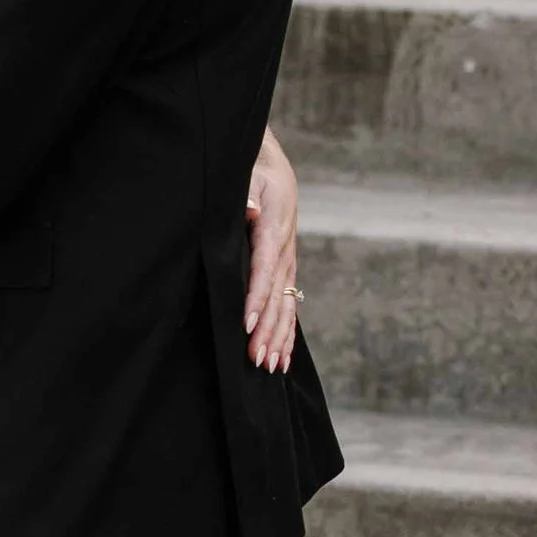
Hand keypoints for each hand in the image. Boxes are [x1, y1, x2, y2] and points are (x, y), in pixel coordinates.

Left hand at [245, 129, 298, 373]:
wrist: (273, 168)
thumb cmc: (254, 172)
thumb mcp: (248, 175)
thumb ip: (247, 195)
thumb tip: (252, 212)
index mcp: (274, 231)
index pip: (264, 271)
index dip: (256, 298)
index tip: (247, 324)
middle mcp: (285, 253)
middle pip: (278, 298)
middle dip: (268, 331)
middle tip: (257, 361)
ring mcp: (289, 265)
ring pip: (286, 308)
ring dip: (278, 339)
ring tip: (270, 368)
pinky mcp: (287, 272)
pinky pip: (290, 306)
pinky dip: (286, 333)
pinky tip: (282, 358)